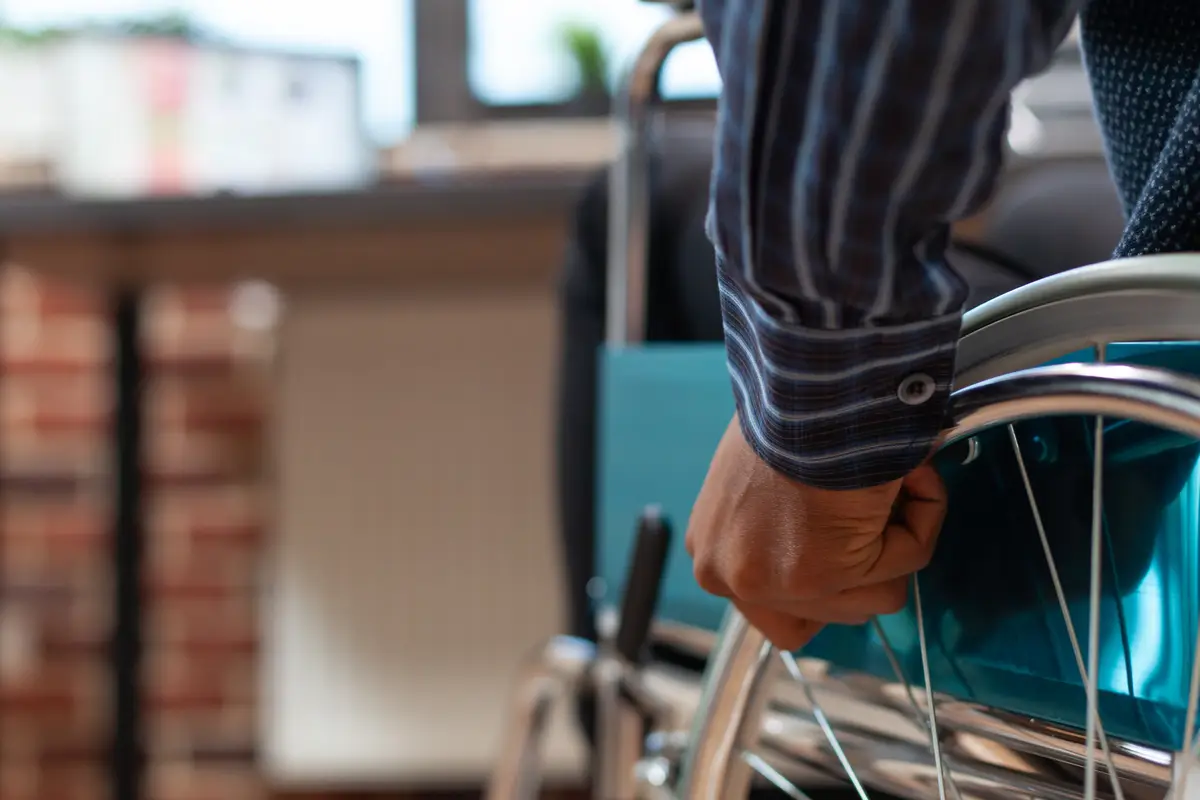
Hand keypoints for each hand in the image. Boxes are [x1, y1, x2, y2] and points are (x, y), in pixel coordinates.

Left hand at [686, 414, 947, 650]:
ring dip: (897, 537)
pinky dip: (920, 522)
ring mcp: (778, 585)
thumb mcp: (759, 479)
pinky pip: (903, 564)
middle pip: (829, 610)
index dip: (825, 579)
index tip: (845, 541)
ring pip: (874, 594)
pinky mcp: (824, 576)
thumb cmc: (785, 415)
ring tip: (889, 480)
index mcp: (711, 555)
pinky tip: (907, 477)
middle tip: (874, 500)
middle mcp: (732, 581)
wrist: (805, 394)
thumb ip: (779, 523)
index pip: (776, 612)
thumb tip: (832, 540)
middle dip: (868, 561)